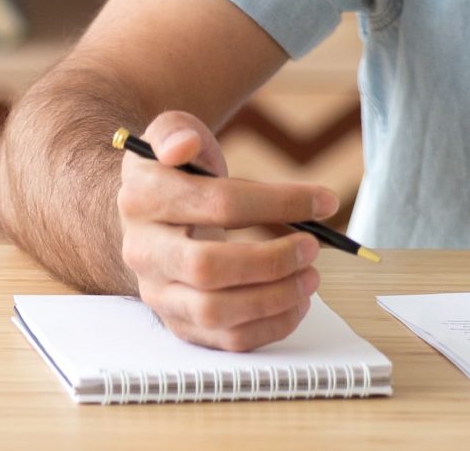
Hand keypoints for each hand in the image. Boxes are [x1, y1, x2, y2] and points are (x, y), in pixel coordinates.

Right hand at [116, 111, 336, 349]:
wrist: (151, 212)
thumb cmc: (175, 170)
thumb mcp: (172, 132)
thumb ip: (176, 130)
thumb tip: (184, 145)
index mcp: (143, 200)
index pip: (218, 204)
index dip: (278, 202)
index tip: (326, 200)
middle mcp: (143, 252)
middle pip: (207, 267)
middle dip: (272, 260)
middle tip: (313, 247)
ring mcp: (158, 292)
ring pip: (214, 312)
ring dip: (274, 298)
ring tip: (311, 276)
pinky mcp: (177, 322)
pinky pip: (224, 339)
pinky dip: (269, 327)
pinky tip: (297, 302)